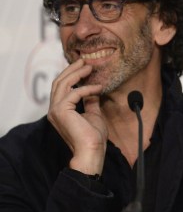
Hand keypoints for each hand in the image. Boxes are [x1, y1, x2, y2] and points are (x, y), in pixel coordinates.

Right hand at [47, 59, 106, 175]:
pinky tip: (98, 87)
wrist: (91, 151)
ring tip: (90, 67)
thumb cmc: (93, 137)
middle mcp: (54, 109)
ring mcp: (55, 110)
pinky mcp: (61, 111)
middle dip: (72, 69)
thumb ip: (90, 102)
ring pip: (62, 84)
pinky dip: (87, 88)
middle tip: (84, 60)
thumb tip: (93, 92)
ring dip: (77, 73)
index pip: (62, 87)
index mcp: (60, 110)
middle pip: (59, 82)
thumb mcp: (93, 114)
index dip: (72, 74)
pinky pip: (74, 93)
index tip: (85, 66)